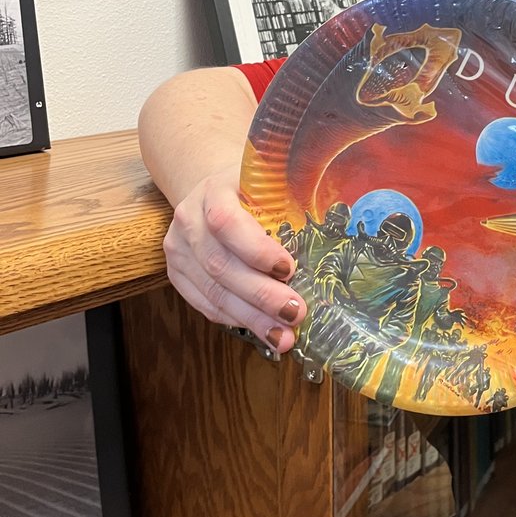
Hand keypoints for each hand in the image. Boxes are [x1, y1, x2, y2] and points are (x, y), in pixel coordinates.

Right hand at [162, 165, 303, 352]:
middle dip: (260, 295)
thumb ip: (292, 198)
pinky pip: (204, 303)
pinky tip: (261, 330)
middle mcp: (189, 220)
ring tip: (282, 336)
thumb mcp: (269, 180)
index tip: (289, 268)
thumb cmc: (250, 188)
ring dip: (250, 318)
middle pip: (220, 265)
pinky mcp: (177, 273)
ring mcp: (178, 249)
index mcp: (214, 190)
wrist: (209, 189)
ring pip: (212, 291)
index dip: (256, 250)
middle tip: (295, 313)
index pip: (227, 223)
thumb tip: (337, 225)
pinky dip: (235, 319)